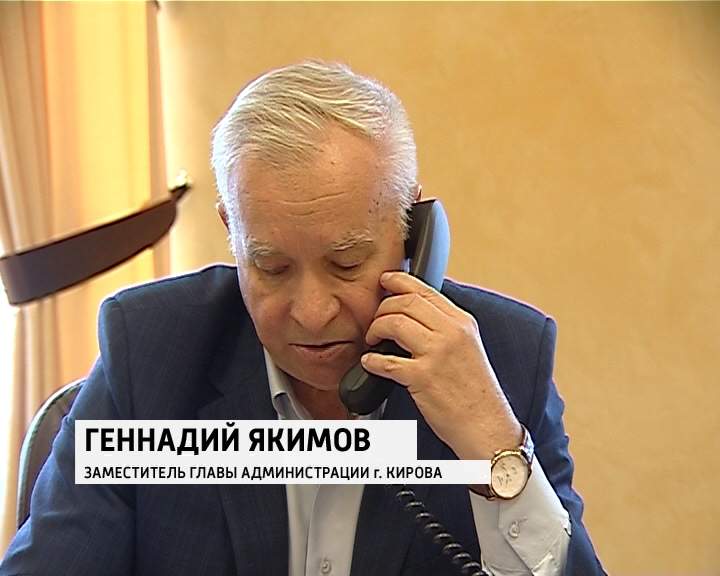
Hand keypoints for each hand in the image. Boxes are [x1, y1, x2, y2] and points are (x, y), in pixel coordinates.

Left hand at [361, 272, 521, 459]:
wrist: (487, 426)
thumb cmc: (475, 392)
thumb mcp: (469, 347)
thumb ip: (446, 327)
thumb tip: (415, 313)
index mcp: (462, 322)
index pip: (424, 290)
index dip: (398, 281)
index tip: (385, 280)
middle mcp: (451, 332)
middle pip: (405, 302)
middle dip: (382, 308)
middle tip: (375, 321)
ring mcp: (437, 353)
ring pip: (393, 323)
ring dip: (375, 329)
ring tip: (373, 341)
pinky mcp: (423, 377)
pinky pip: (386, 361)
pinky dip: (372, 361)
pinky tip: (370, 363)